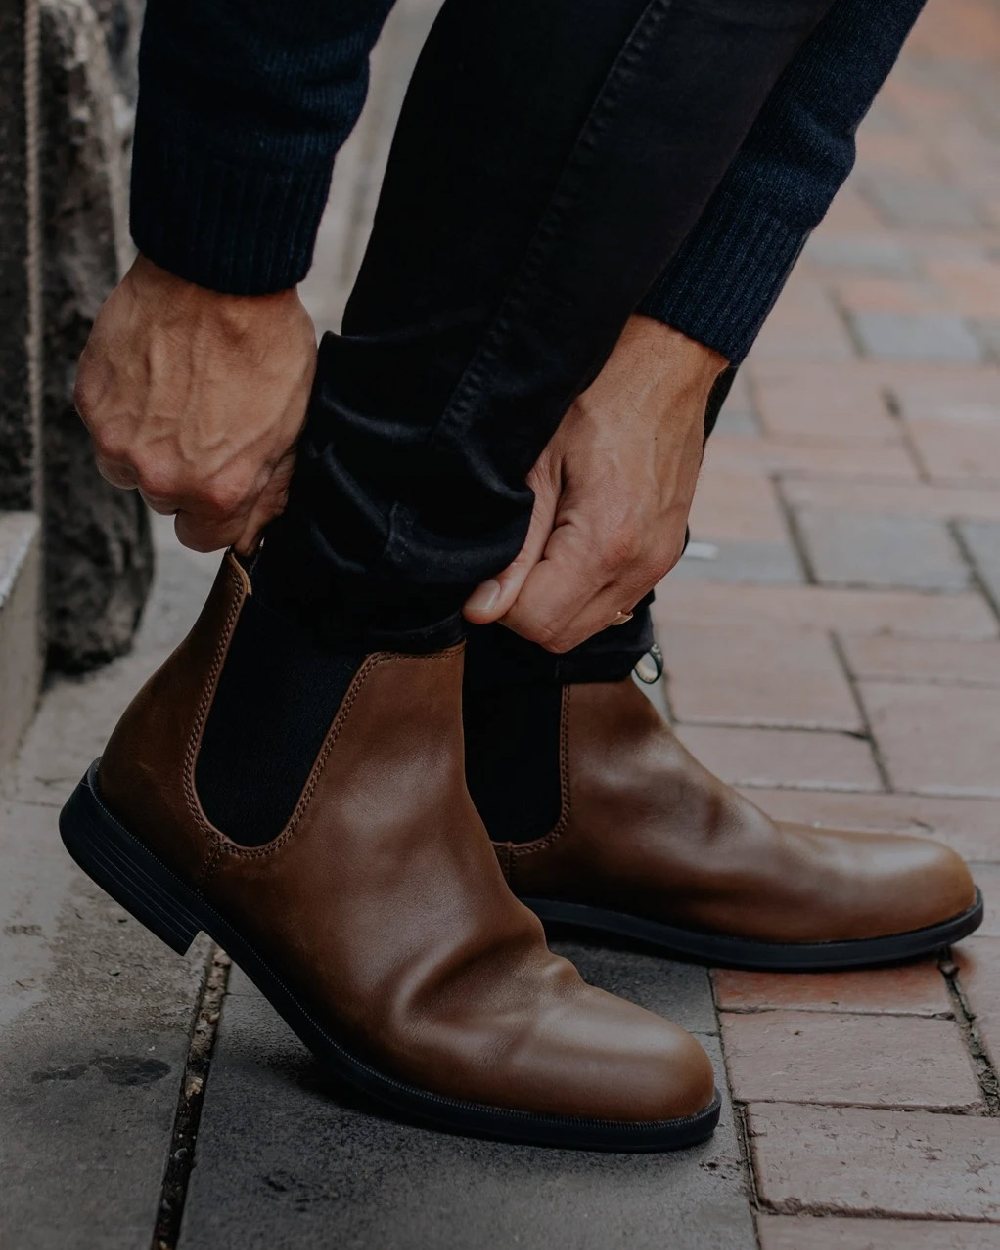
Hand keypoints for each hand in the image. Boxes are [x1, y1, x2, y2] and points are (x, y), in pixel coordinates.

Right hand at [74, 254, 316, 552]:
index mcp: (216, 491)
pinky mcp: (91, 401)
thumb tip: (254, 531)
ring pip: (129, 466)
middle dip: (185, 472)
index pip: (204, 538)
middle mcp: (160, 476)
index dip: (218, 508)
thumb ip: (269, 489)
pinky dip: (125, 408)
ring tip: (180, 396)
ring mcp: (118, 440)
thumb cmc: (265, 345)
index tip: (223, 478)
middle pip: (166, 500)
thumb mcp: (291, 429)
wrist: (218, 274)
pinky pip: (107, 424)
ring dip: (149, 444)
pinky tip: (156, 374)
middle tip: (207, 421)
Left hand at [463, 316, 725, 651]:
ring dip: (552, 601)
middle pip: (560, 635)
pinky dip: (581, 590)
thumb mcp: (538, 465)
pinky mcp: (665, 555)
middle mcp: (642, 565)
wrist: (665, 365)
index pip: (536, 622)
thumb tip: (483, 609)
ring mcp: (659, 563)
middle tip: (507, 556)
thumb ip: (514, 547)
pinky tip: (568, 545)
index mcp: (608, 542)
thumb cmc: (599, 398)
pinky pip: (612, 601)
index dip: (498, 604)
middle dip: (522, 608)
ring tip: (540, 544)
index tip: (484, 570)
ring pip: (586, 625)